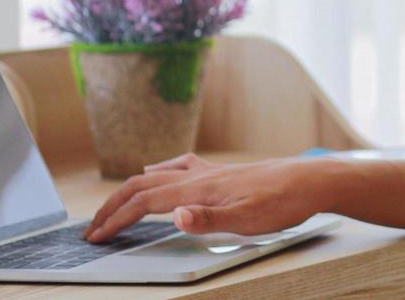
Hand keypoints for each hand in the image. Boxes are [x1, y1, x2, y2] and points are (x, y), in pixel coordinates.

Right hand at [84, 154, 324, 242]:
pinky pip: (181, 167)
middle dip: (114, 206)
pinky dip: (159, 172)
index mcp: (199, 189)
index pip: (145, 203)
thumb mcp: (247, 221)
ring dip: (131, 190)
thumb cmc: (282, 203)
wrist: (311, 181)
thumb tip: (173, 217)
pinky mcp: (223, 172)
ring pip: (158, 175)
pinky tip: (158, 172)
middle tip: (93, 227)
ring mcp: (211, 171)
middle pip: (143, 186)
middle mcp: (201, 176)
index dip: (117, 220)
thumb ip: (208, 220)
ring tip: (115, 206)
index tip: (95, 237)